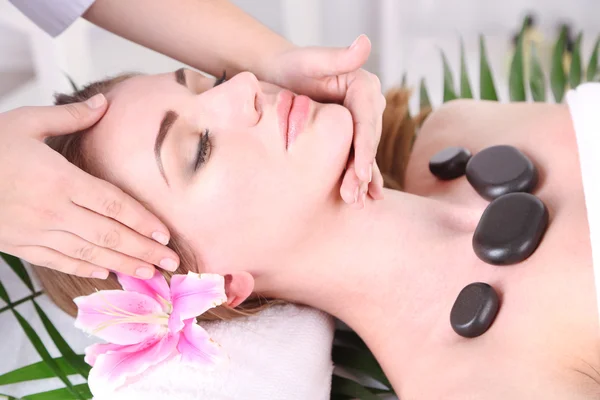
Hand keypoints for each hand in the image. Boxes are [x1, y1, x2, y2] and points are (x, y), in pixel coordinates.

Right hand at [0, 95, 178, 279]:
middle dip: (143, 250)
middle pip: (109, 234)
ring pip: (89, 252)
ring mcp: (36, 232)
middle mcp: (53, 210)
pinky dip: (84, 268)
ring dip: (122, 264)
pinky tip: (105, 273)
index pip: (113, 203)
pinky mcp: (20, 245)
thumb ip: (70, 117)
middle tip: (171, 262)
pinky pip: (58, 261)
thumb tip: (104, 103)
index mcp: (59, 179)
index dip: (142, 220)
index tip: (165, 233)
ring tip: (149, 273)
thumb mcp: (25, 122)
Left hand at [262, 34, 385, 207]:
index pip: (366, 121)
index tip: (362, 171)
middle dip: (362, 171)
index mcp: (363, 87)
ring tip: (356, 203)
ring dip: (362, 180)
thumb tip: (365, 42)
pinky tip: (362, 198)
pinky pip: (355, 158)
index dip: (365, 148)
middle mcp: (368, 105)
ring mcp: (360, 122)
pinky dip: (359, 178)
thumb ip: (336, 57)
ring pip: (363, 154)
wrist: (280, 78)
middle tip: (354, 196)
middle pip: (367, 142)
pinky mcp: (349, 135)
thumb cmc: (291, 67)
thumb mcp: (310, 61)